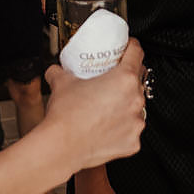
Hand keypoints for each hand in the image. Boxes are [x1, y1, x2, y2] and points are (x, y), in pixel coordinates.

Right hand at [43, 39, 146, 170]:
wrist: (61, 146)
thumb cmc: (66, 116)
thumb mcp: (61, 82)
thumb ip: (60, 71)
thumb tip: (56, 70)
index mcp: (124, 79)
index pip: (137, 53)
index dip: (132, 47)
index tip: (129, 47)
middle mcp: (135, 99)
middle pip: (138, 81)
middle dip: (126, 80)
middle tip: (111, 81)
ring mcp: (136, 122)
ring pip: (136, 107)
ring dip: (126, 105)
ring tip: (107, 108)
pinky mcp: (133, 142)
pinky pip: (131, 130)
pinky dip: (122, 128)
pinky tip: (107, 127)